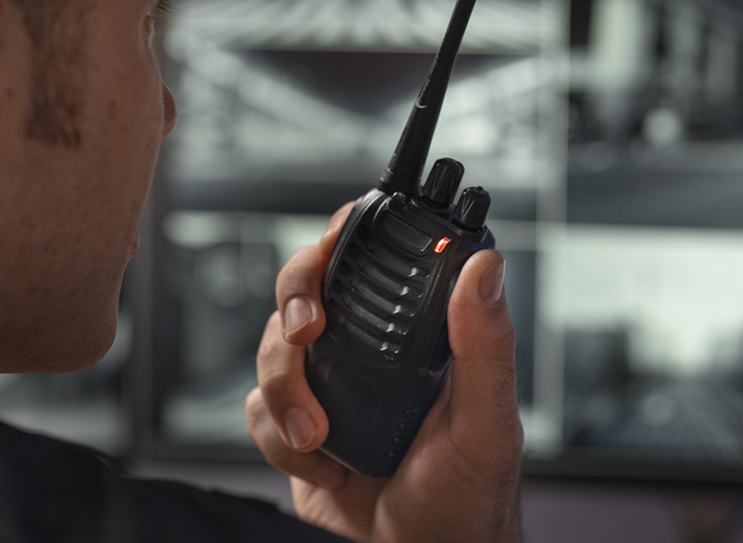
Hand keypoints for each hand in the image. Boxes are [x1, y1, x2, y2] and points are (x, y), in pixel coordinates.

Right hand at [245, 202, 523, 542]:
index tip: (331, 246)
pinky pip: (256, 409)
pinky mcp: (296, 429)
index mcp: (418, 336)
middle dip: (295, 302)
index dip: (342, 239)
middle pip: (307, 288)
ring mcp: (329, 387)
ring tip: (320, 437)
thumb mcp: (486, 422)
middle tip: (306, 332)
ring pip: (272, 348)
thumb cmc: (468, 502)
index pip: (373, 259)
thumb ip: (485, 346)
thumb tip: (486, 267)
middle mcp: (368, 352)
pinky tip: (322, 467)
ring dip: (284, 391)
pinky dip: (278, 439)